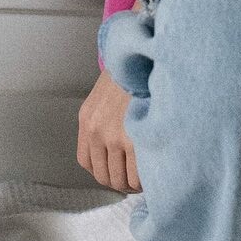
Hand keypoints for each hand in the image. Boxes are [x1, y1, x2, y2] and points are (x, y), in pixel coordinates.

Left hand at [77, 66, 140, 192]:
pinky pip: (137, 176)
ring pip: (122, 180)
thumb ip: (102, 121)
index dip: (103, 172)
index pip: (86, 162)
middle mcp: (97, 130)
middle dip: (121, 182)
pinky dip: (145, 181)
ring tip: (146, 177)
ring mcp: (115, 136)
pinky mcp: (135, 140)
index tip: (117, 172)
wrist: (143, 57)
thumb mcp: (103, 96)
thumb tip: (111, 151)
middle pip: (104, 176)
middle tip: (136, 179)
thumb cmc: (129, 76)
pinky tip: (153, 173)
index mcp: (87, 120)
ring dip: (134, 183)